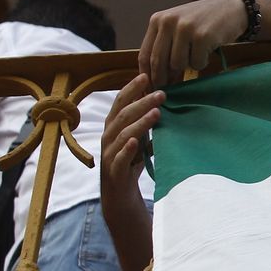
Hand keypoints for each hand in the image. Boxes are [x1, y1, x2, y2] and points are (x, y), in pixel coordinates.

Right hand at [100, 73, 163, 206]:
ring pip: (122, 134)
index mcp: (113, 127)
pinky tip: (136, 142)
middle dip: (141, 102)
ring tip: (157, 113)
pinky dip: (127, 149)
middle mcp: (108, 137)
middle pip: (123, 115)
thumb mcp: (139, 139)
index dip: (131, 89)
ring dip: (140, 123)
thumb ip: (145, 123)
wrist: (119, 194)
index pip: (120, 103)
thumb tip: (161, 103)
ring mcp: (109, 154)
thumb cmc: (129, 162)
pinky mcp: (114, 170)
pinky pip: (119, 158)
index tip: (145, 76)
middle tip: (161, 94)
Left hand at [139, 0, 247, 86]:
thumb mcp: (177, 26)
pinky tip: (207, 52)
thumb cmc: (204, 22)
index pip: (144, 54)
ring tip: (196, 56)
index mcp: (158, 20)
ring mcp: (185, 28)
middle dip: (163, 79)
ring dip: (187, 67)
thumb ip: (164, 44)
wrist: (232, 9)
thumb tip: (154, 76)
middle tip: (169, 89)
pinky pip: (196, 63)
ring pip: (177, 64)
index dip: (147, 75)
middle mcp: (168, 22)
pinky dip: (202, 63)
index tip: (151, 88)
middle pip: (158, 61)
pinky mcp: (203, 36)